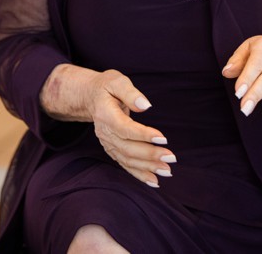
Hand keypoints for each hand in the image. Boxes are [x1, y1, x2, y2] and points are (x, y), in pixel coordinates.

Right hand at [87, 71, 173, 187]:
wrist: (91, 97)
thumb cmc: (107, 87)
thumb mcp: (117, 81)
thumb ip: (130, 93)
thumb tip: (145, 106)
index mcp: (105, 114)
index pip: (125, 128)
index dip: (143, 135)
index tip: (163, 138)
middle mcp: (104, 132)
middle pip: (127, 148)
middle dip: (150, 155)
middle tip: (171, 157)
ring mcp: (107, 143)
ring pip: (127, 159)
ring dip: (147, 167)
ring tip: (167, 170)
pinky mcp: (112, 149)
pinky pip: (125, 164)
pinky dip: (139, 174)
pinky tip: (154, 181)